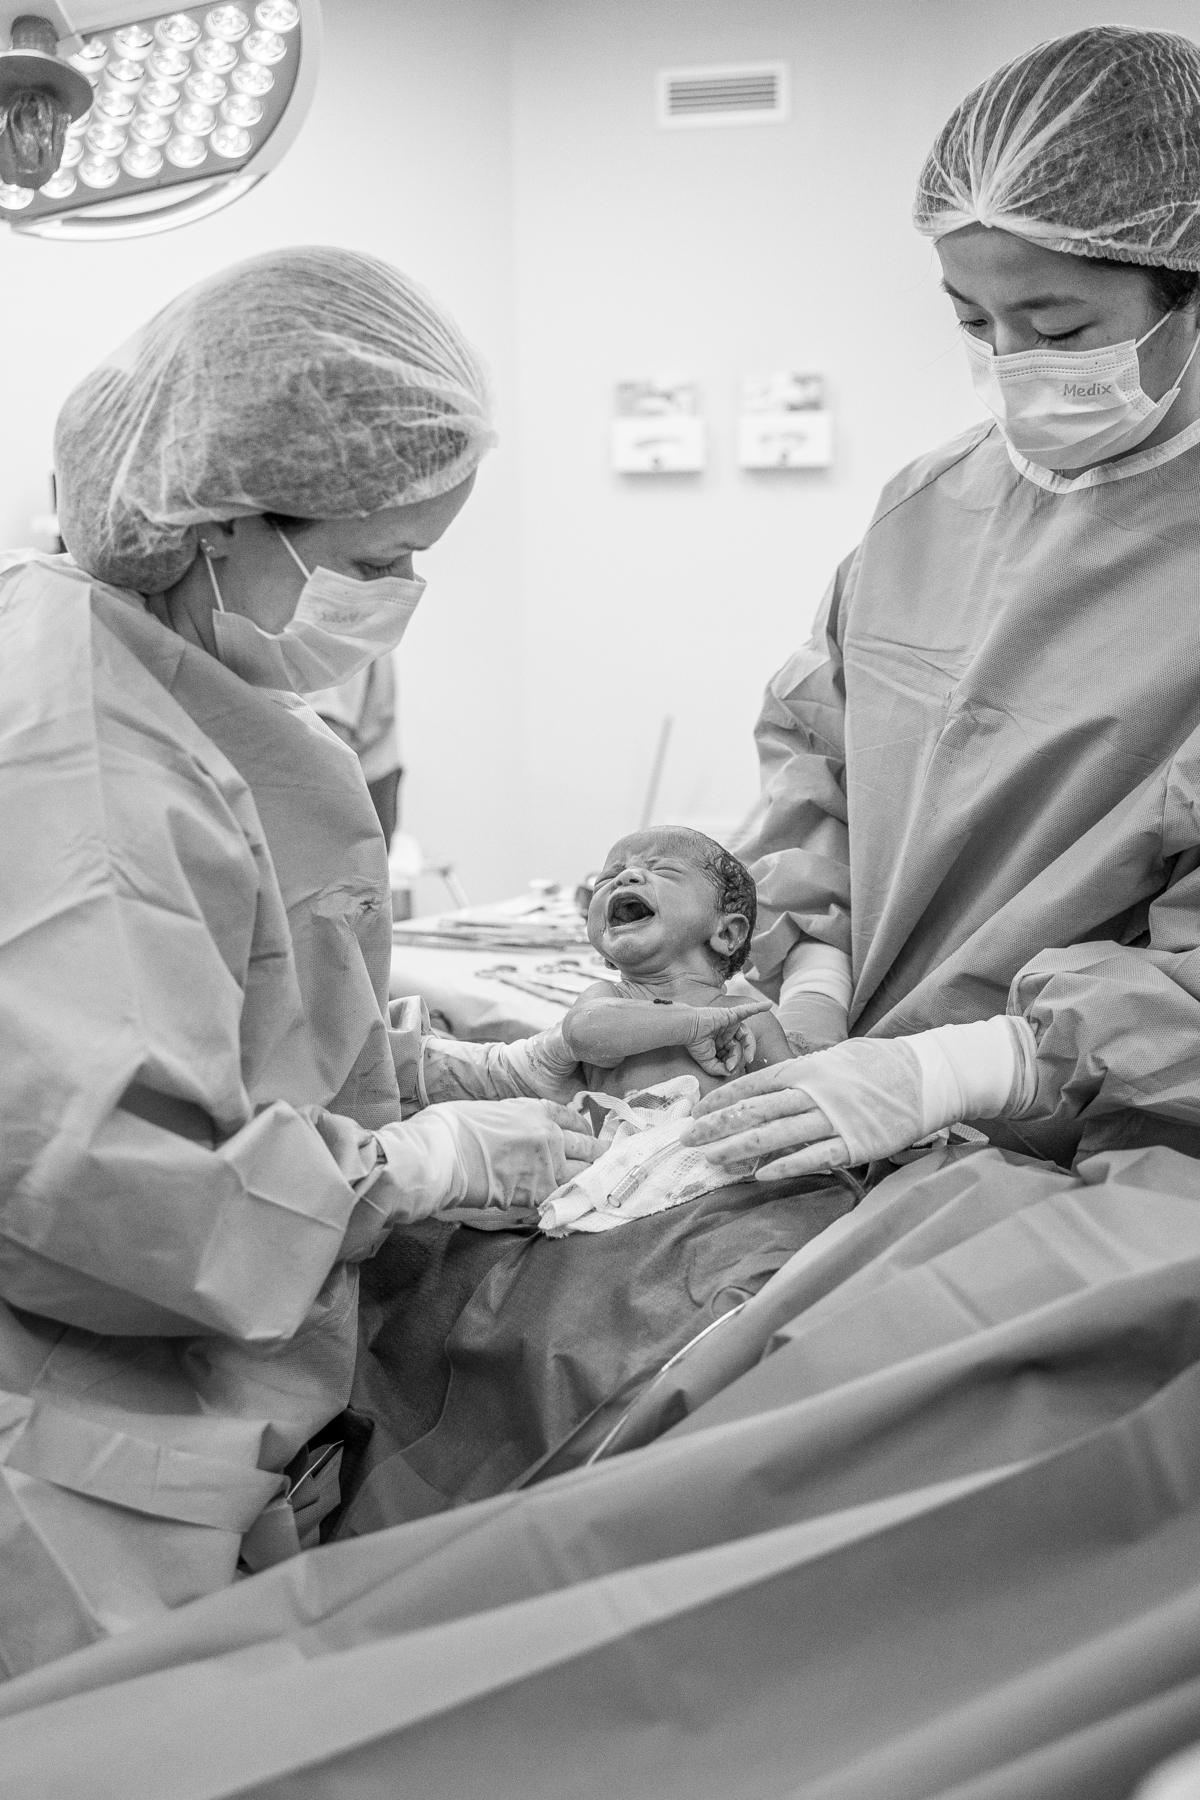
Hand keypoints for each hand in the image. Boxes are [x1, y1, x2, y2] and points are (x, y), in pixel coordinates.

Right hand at [377, 1097, 603, 1217]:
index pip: (574, 1118)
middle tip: (609, 1163)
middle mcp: (551, 1135)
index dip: (584, 1129)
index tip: (588, 1136)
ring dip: (594, 1180)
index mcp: (538, 1110)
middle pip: (589, 1147)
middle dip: (600, 1156)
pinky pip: (564, 1198)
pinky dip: (572, 1202)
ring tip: (603, 1186)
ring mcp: (548, 1165)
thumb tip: (518, 1135)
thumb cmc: (455, 1127)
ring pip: (585, 1174)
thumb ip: (515, 1123)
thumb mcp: (492, 1111)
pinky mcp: (538, 1193)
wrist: (443, 1153)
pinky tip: (578, 1205)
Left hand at [680, 1021, 1033, 1181]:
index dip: (722, 1098)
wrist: (929, 1076)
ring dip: (739, 1147)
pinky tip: (759, 1174)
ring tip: (711, 1159)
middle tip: (687, 1139)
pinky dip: (785, 1166)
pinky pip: (814, 1158)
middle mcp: (815, 1092)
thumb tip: (775, 1083)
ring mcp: (834, 1119)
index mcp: (809, 1067)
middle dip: (717, 1125)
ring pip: (777, 1134)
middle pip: (756, 1110)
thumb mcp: (838, 1057)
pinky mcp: (854, 1144)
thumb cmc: (882, 1065)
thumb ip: (806, 1072)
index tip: (696, 1111)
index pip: (754, 1083)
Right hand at [682, 998, 772, 1078]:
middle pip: (741, 1044)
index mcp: (722, 1042)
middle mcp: (728, 1032)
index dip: (734, 1061)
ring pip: (746, 1034)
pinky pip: (746, 1010)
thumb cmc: (695, 1044)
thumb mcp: (708, 1062)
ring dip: (749, 1045)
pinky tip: (769, 1005)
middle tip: (743, 1063)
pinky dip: (758, 1007)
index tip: (729, 1068)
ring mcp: (730, 1023)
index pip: (735, 1052)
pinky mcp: (730, 1014)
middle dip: (741, 1055)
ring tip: (750, 1056)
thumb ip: (719, 1069)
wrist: (687, 1030)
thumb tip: (731, 1072)